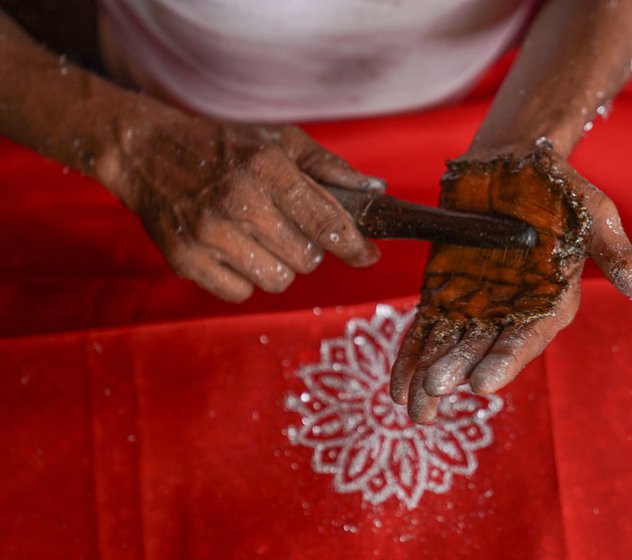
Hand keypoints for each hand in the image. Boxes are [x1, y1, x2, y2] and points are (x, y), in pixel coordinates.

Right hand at [108, 112, 382, 300]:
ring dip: (278, 266)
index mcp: (268, 167)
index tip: (367, 255)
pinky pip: (241, 293)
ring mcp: (208, 233)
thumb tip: (377, 191)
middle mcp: (239, 201)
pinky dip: (245, 278)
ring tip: (260, 239)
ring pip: (277, 281)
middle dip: (308, 250)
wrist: (148, 153)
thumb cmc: (226, 148)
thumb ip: (329, 168)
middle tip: (291, 231)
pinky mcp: (185, 260)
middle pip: (307, 260)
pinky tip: (233, 250)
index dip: (354, 245)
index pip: (326, 222)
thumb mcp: (280, 141)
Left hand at [390, 150, 631, 422]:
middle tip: (435, 390)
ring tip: (410, 405)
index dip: (506, 358)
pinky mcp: (447, 290)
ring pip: (452, 343)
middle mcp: (514, 310)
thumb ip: (618, 257)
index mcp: (552, 299)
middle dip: (459, 368)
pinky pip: (427, 326)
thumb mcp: (594, 216)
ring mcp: (478, 303)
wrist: (514, 160)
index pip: (529, 335)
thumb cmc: (561, 189)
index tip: (483, 383)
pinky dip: (412, 352)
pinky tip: (395, 385)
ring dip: (430, 373)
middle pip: (484, 345)